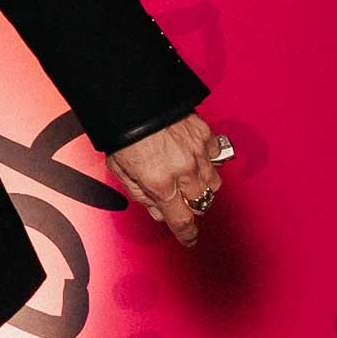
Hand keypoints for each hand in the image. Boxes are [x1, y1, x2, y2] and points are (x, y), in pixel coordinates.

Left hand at [106, 113, 227, 249]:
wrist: (132, 99)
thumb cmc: (121, 133)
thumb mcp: (120, 171)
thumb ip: (141, 194)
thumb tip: (159, 213)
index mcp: (161, 184)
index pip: (182, 220)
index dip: (186, 233)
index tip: (189, 238)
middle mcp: (185, 171)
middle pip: (203, 202)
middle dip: (193, 206)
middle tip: (180, 200)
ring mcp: (199, 153)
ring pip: (214, 181)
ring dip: (202, 185)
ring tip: (186, 178)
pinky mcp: (206, 135)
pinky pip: (215, 156)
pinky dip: (207, 160)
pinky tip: (194, 155)